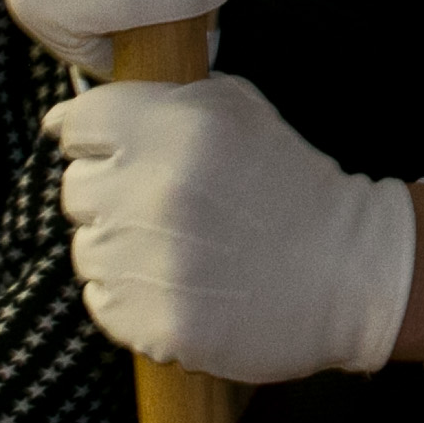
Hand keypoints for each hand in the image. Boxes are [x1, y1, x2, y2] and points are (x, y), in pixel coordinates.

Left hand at [48, 74, 416, 381]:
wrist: (349, 270)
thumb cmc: (291, 185)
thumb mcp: (239, 109)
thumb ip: (164, 99)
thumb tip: (82, 112)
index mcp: (173, 128)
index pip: (76, 124)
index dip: (95, 138)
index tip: (115, 150)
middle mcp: (154, 191)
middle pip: (75, 189)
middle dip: (110, 193)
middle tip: (162, 204)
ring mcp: (151, 263)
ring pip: (86, 249)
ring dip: (120, 248)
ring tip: (177, 249)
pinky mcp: (154, 323)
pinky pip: (102, 301)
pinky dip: (131, 296)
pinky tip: (178, 285)